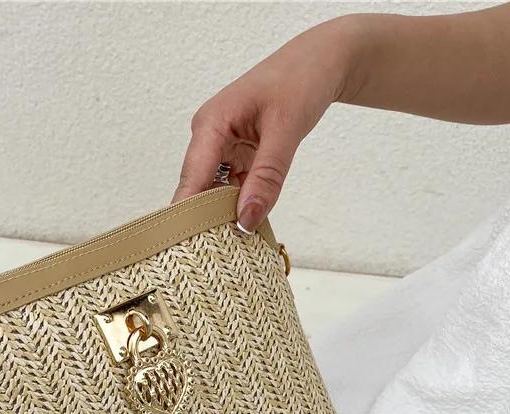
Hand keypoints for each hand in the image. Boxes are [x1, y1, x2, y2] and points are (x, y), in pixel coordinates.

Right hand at [172, 16, 358, 231]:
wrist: (322, 62)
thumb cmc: (301, 81)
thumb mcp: (286, 130)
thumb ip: (267, 177)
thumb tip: (247, 220)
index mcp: (210, 125)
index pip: (191, 179)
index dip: (188, 215)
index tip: (188, 248)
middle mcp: (208, 138)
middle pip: (198, 190)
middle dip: (206, 220)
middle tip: (214, 255)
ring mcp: (221, 148)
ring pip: (215, 192)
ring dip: (224, 215)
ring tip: (232, 246)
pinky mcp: (236, 156)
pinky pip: (232, 188)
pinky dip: (240, 205)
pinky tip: (247, 225)